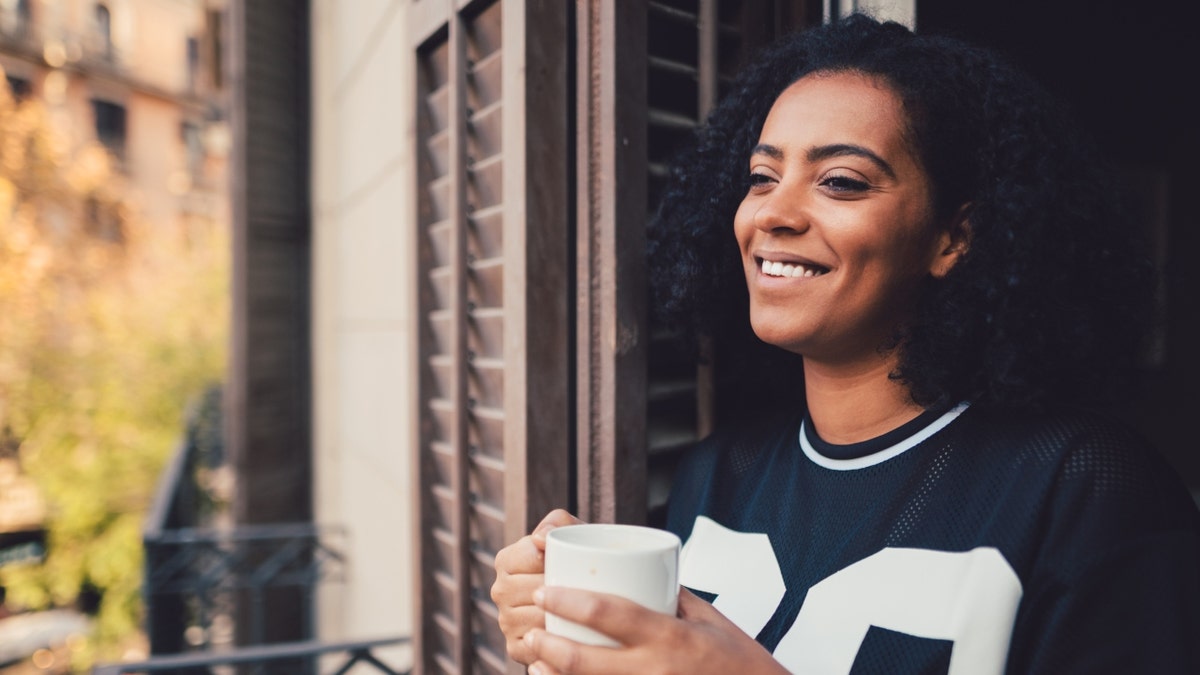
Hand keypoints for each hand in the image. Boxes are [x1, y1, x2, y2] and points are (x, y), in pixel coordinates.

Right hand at [491, 509, 583, 664]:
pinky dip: (555, 643)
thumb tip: (541, 539)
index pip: (530, 556)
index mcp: (506, 560)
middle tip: (587, 589)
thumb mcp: (571, 533)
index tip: (577, 562)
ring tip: (584, 613)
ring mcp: (506, 620)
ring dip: (562, 618)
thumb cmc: (579, 560)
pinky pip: (535, 648)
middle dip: (563, 590)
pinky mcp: (515, 647)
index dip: (557, 560)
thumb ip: (556, 522)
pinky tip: (571, 636)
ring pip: (536, 619)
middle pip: (533, 590)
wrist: (588, 597)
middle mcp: (500, 590)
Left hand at [522, 586, 787, 674]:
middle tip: (531, 630)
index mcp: (670, 636)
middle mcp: (656, 670)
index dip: (571, 601)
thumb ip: (667, 596)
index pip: (610, 614)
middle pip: (585, 661)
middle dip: (549, 645)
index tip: (546, 591)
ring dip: (552, 674)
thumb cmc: (736, 658)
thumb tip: (629, 568)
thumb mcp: (704, 618)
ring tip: (535, 657)